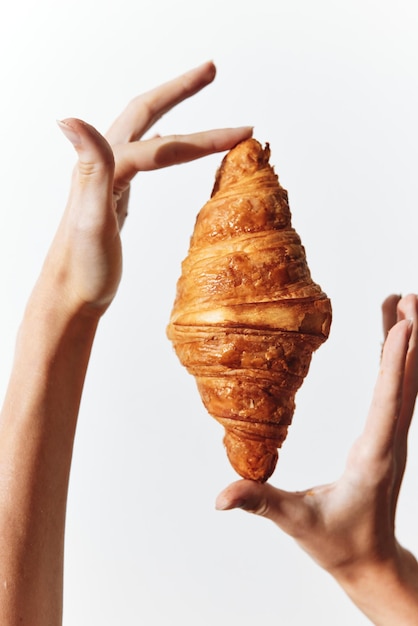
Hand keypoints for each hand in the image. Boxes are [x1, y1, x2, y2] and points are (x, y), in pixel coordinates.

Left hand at [41, 61, 251, 314]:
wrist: (69, 297)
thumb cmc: (83, 268)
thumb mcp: (88, 220)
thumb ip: (90, 169)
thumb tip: (70, 118)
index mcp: (106, 169)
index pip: (163, 145)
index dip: (205, 138)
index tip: (244, 133)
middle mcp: (105, 166)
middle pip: (146, 115)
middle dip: (180, 91)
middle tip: (211, 70)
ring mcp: (110, 180)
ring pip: (147, 135)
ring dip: (174, 112)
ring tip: (197, 93)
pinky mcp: (116, 197)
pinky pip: (144, 159)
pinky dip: (165, 146)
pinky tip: (170, 148)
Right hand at [216, 294, 417, 623]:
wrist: (371, 560)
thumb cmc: (338, 542)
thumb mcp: (295, 522)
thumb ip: (259, 504)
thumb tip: (220, 497)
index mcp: (372, 458)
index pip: (389, 403)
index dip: (396, 364)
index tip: (405, 326)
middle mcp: (390, 441)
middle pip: (407, 383)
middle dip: (411, 339)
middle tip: (411, 298)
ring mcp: (392, 436)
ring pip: (407, 381)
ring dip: (408, 342)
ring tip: (406, 301)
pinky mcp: (386, 433)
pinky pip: (395, 388)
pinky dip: (394, 357)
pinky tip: (391, 332)